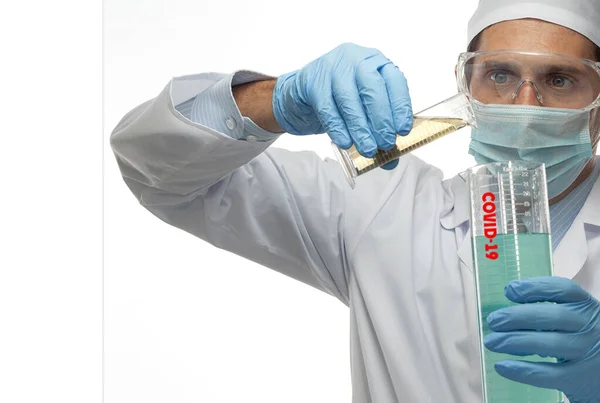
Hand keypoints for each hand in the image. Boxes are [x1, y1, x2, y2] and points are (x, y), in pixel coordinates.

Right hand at [272, 42, 412, 169]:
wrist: (304, 94)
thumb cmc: (340, 100)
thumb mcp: (363, 108)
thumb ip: (378, 129)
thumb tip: (391, 160)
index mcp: (375, 63)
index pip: (394, 80)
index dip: (400, 106)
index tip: (403, 130)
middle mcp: (356, 60)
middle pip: (372, 88)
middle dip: (381, 119)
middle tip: (386, 143)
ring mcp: (332, 68)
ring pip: (349, 100)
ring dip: (360, 128)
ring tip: (368, 150)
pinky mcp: (313, 82)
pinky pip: (327, 109)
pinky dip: (338, 129)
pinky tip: (345, 143)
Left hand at [483, 276, 599, 402]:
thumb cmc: (580, 339)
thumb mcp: (574, 319)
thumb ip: (548, 311)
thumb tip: (505, 312)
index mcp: (586, 306)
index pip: (564, 289)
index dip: (535, 287)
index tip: (509, 290)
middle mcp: (591, 327)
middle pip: (553, 316)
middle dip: (517, 317)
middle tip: (493, 321)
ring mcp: (587, 353)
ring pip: (549, 344)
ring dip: (515, 341)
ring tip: (491, 342)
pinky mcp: (581, 379)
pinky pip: (548, 374)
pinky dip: (522, 370)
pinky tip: (502, 366)